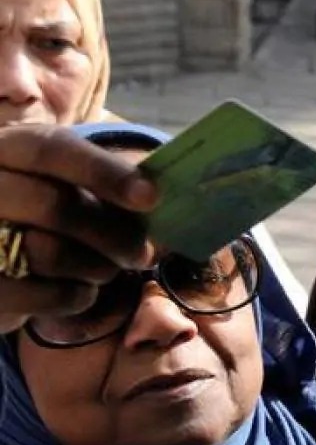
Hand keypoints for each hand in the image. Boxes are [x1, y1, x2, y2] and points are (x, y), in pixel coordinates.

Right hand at [0, 126, 158, 332]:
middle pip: (55, 206)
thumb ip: (111, 187)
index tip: (152, 196)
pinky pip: (41, 295)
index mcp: (9, 148)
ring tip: (109, 269)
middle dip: (114, 235)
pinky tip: (83, 290)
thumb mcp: (70, 183)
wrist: (0, 254)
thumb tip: (169, 202)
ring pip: (48, 253)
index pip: (52, 150)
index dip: (105, 172)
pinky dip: (76, 296)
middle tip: (143, 253)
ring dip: (97, 268)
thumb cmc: (48, 209)